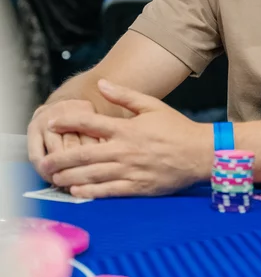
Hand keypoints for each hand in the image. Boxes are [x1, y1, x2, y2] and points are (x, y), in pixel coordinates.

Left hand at [39, 80, 211, 197]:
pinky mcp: (138, 187)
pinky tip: (77, 192)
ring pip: (92, 175)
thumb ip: (125, 96)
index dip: (67, 122)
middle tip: (43, 162)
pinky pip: (109, 191)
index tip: (51, 123)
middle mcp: (125, 150)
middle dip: (60, 158)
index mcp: (126, 128)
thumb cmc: (177, 128)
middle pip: (84, 154)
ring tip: (54, 178)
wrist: (201, 153)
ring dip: (70, 177)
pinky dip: (91, 192)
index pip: (89, 123)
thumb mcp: (152, 105)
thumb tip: (101, 84)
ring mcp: (131, 170)